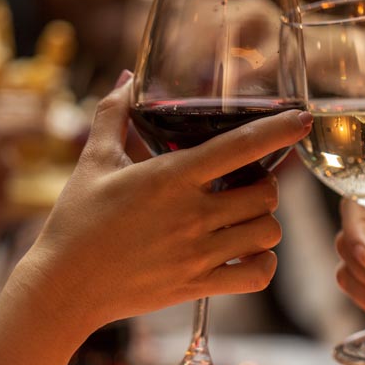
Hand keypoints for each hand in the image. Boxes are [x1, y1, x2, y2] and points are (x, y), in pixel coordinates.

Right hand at [13, 72, 312, 334]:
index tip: (302, 119)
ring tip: (243, 218)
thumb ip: (113, 114)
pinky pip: (257, 275)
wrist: (62, 287)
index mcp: (171, 177)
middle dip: (265, 186)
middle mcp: (192, 214)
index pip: (239, 146)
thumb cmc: (76, 221)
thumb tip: (127, 77)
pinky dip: (262, 264)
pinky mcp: (198, 285)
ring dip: (264, 222)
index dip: (277, 129)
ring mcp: (198, 252)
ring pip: (267, 232)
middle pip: (265, 193)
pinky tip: (245, 254)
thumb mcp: (93, 161)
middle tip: (246, 185)